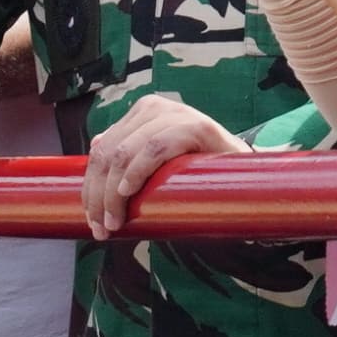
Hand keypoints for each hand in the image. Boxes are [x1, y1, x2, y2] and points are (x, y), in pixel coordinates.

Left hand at [79, 95, 245, 238]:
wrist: (246, 174)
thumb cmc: (196, 172)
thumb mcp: (156, 163)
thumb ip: (129, 153)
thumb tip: (95, 147)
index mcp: (140, 114)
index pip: (101, 150)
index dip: (90, 187)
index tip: (91, 221)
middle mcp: (154, 108)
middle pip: (109, 153)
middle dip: (98, 195)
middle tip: (101, 228)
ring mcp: (176, 114)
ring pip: (125, 152)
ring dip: (113, 193)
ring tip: (115, 222)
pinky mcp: (197, 126)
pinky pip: (156, 148)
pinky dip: (137, 171)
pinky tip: (128, 192)